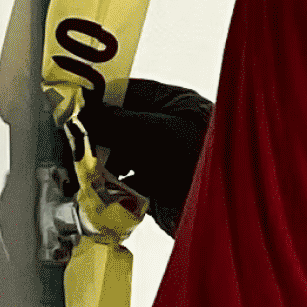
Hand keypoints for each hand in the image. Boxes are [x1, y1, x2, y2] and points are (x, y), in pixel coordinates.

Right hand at [74, 78, 212, 237]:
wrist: (235, 212)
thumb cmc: (212, 160)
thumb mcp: (162, 132)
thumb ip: (120, 122)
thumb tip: (83, 113)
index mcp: (173, 105)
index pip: (126, 93)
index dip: (97, 99)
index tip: (70, 106)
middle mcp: (165, 131)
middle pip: (116, 128)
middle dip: (94, 136)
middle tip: (70, 143)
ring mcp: (159, 162)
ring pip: (115, 158)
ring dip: (97, 166)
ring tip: (82, 171)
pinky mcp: (154, 193)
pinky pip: (122, 186)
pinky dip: (107, 189)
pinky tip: (97, 191)